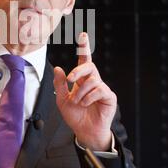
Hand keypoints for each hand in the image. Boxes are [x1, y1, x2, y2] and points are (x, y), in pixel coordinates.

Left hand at [53, 32, 116, 150]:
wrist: (84, 132)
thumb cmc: (75, 116)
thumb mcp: (62, 100)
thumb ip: (60, 84)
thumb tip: (58, 68)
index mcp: (81, 80)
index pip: (83, 60)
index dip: (84, 47)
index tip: (83, 34)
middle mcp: (92, 81)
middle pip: (89, 65)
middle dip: (78, 71)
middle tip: (71, 80)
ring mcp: (102, 88)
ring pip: (92, 80)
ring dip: (81, 92)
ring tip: (78, 102)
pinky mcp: (109, 97)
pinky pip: (100, 90)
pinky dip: (89, 97)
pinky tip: (86, 104)